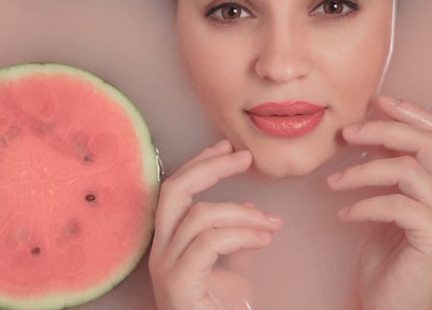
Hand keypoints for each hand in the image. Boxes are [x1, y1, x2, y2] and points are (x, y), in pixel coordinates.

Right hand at [149, 139, 281, 309]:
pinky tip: (263, 238)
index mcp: (168, 243)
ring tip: (271, 223)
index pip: (174, 190)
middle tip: (244, 157)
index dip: (199, 163)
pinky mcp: (179, 284)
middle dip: (210, 167)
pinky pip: (209, 243)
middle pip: (174, 191)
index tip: (227, 147)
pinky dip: (241, 234)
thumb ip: (232, 238)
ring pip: (199, 216)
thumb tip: (251, 211)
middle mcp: (160, 253)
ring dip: (243, 212)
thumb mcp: (229, 268)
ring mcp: (166, 269)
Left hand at [327, 95, 431, 309]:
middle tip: (347, 133)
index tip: (377, 101)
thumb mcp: (385, 203)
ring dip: (364, 170)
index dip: (412, 112)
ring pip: (410, 170)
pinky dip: (365, 204)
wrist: (392, 307)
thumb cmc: (387, 259)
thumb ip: (388, 170)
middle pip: (428, 143)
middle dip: (384, 130)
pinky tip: (344, 214)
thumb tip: (372, 130)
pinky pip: (398, 205)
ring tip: (334, 182)